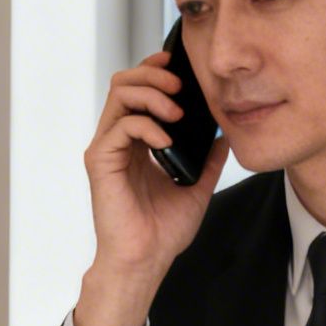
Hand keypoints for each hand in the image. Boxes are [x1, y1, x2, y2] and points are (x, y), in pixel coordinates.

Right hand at [72, 51, 229, 325]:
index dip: (156, 71)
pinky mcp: (101, 161)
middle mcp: (118, 140)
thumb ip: (208, 159)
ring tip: (176, 109)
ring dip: (151, 93)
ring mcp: (107, 149)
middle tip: (180, 83)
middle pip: (125, 82)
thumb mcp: (197, 186)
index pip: (139, 90)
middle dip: (153, 74)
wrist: (146, 259)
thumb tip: (225, 136)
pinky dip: (147, 126)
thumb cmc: (163, 230)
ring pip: (119, 95)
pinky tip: (166, 141)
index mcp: (136, 142)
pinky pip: (121, 127)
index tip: (179, 65)